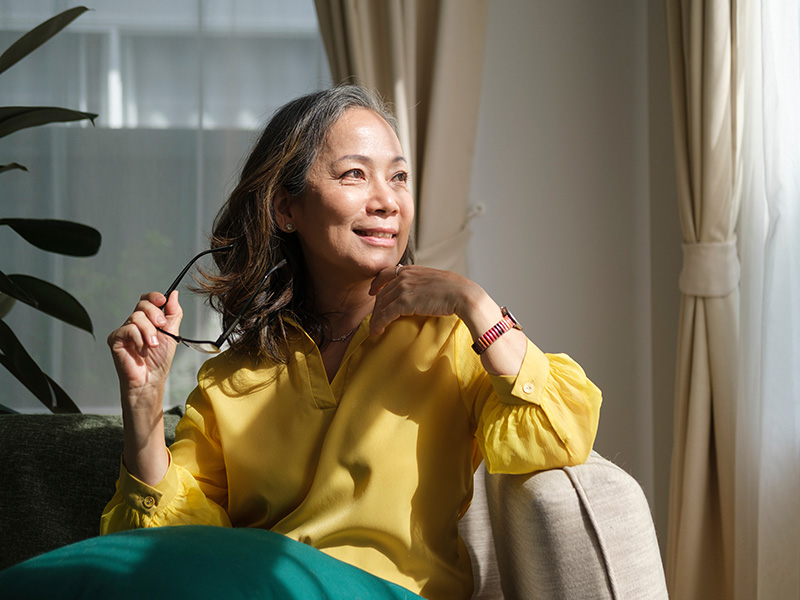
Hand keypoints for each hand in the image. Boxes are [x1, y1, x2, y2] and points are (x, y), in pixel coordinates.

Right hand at [107, 291, 182, 406]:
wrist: (151, 379)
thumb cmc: (160, 359)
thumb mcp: (172, 333)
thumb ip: (173, 313)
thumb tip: (173, 294)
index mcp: (148, 319)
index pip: (147, 299)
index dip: (154, 297)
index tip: (162, 300)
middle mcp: (135, 322)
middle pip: (142, 304)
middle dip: (155, 314)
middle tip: (161, 327)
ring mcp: (124, 330)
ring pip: (136, 317)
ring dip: (149, 331)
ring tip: (152, 345)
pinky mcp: (115, 339)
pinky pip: (128, 329)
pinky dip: (139, 339)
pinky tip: (142, 350)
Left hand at [369, 265, 526, 375]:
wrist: (464, 295)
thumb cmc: (456, 291)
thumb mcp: (437, 280)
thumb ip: (426, 283)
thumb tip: (425, 292)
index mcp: (413, 270)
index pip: (387, 272)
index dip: (377, 283)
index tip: (373, 291)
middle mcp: (405, 276)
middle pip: (382, 292)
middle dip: (376, 306)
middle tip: (375, 317)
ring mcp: (404, 288)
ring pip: (381, 304)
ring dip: (376, 318)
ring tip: (375, 328)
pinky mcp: (404, 302)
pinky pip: (384, 314)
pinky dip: (378, 323)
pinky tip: (378, 330)